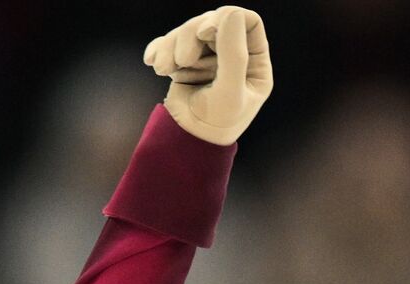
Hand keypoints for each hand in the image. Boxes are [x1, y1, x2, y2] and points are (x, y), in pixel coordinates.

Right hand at [143, 6, 272, 145]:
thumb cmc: (216, 124)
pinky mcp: (185, 60)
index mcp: (255, 63)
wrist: (188, 142)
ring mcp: (208, 56)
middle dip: (192, 36)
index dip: (227, 18)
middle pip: (213, 22)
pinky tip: (154, 63)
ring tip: (164, 68)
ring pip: (190, 30)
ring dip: (173, 45)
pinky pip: (171, 42)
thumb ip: (233, 55)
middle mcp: (234, 56)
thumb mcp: (228, 93)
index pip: (248, 22)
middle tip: (182, 59)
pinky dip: (160, 49)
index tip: (206, 32)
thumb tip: (232, 14)